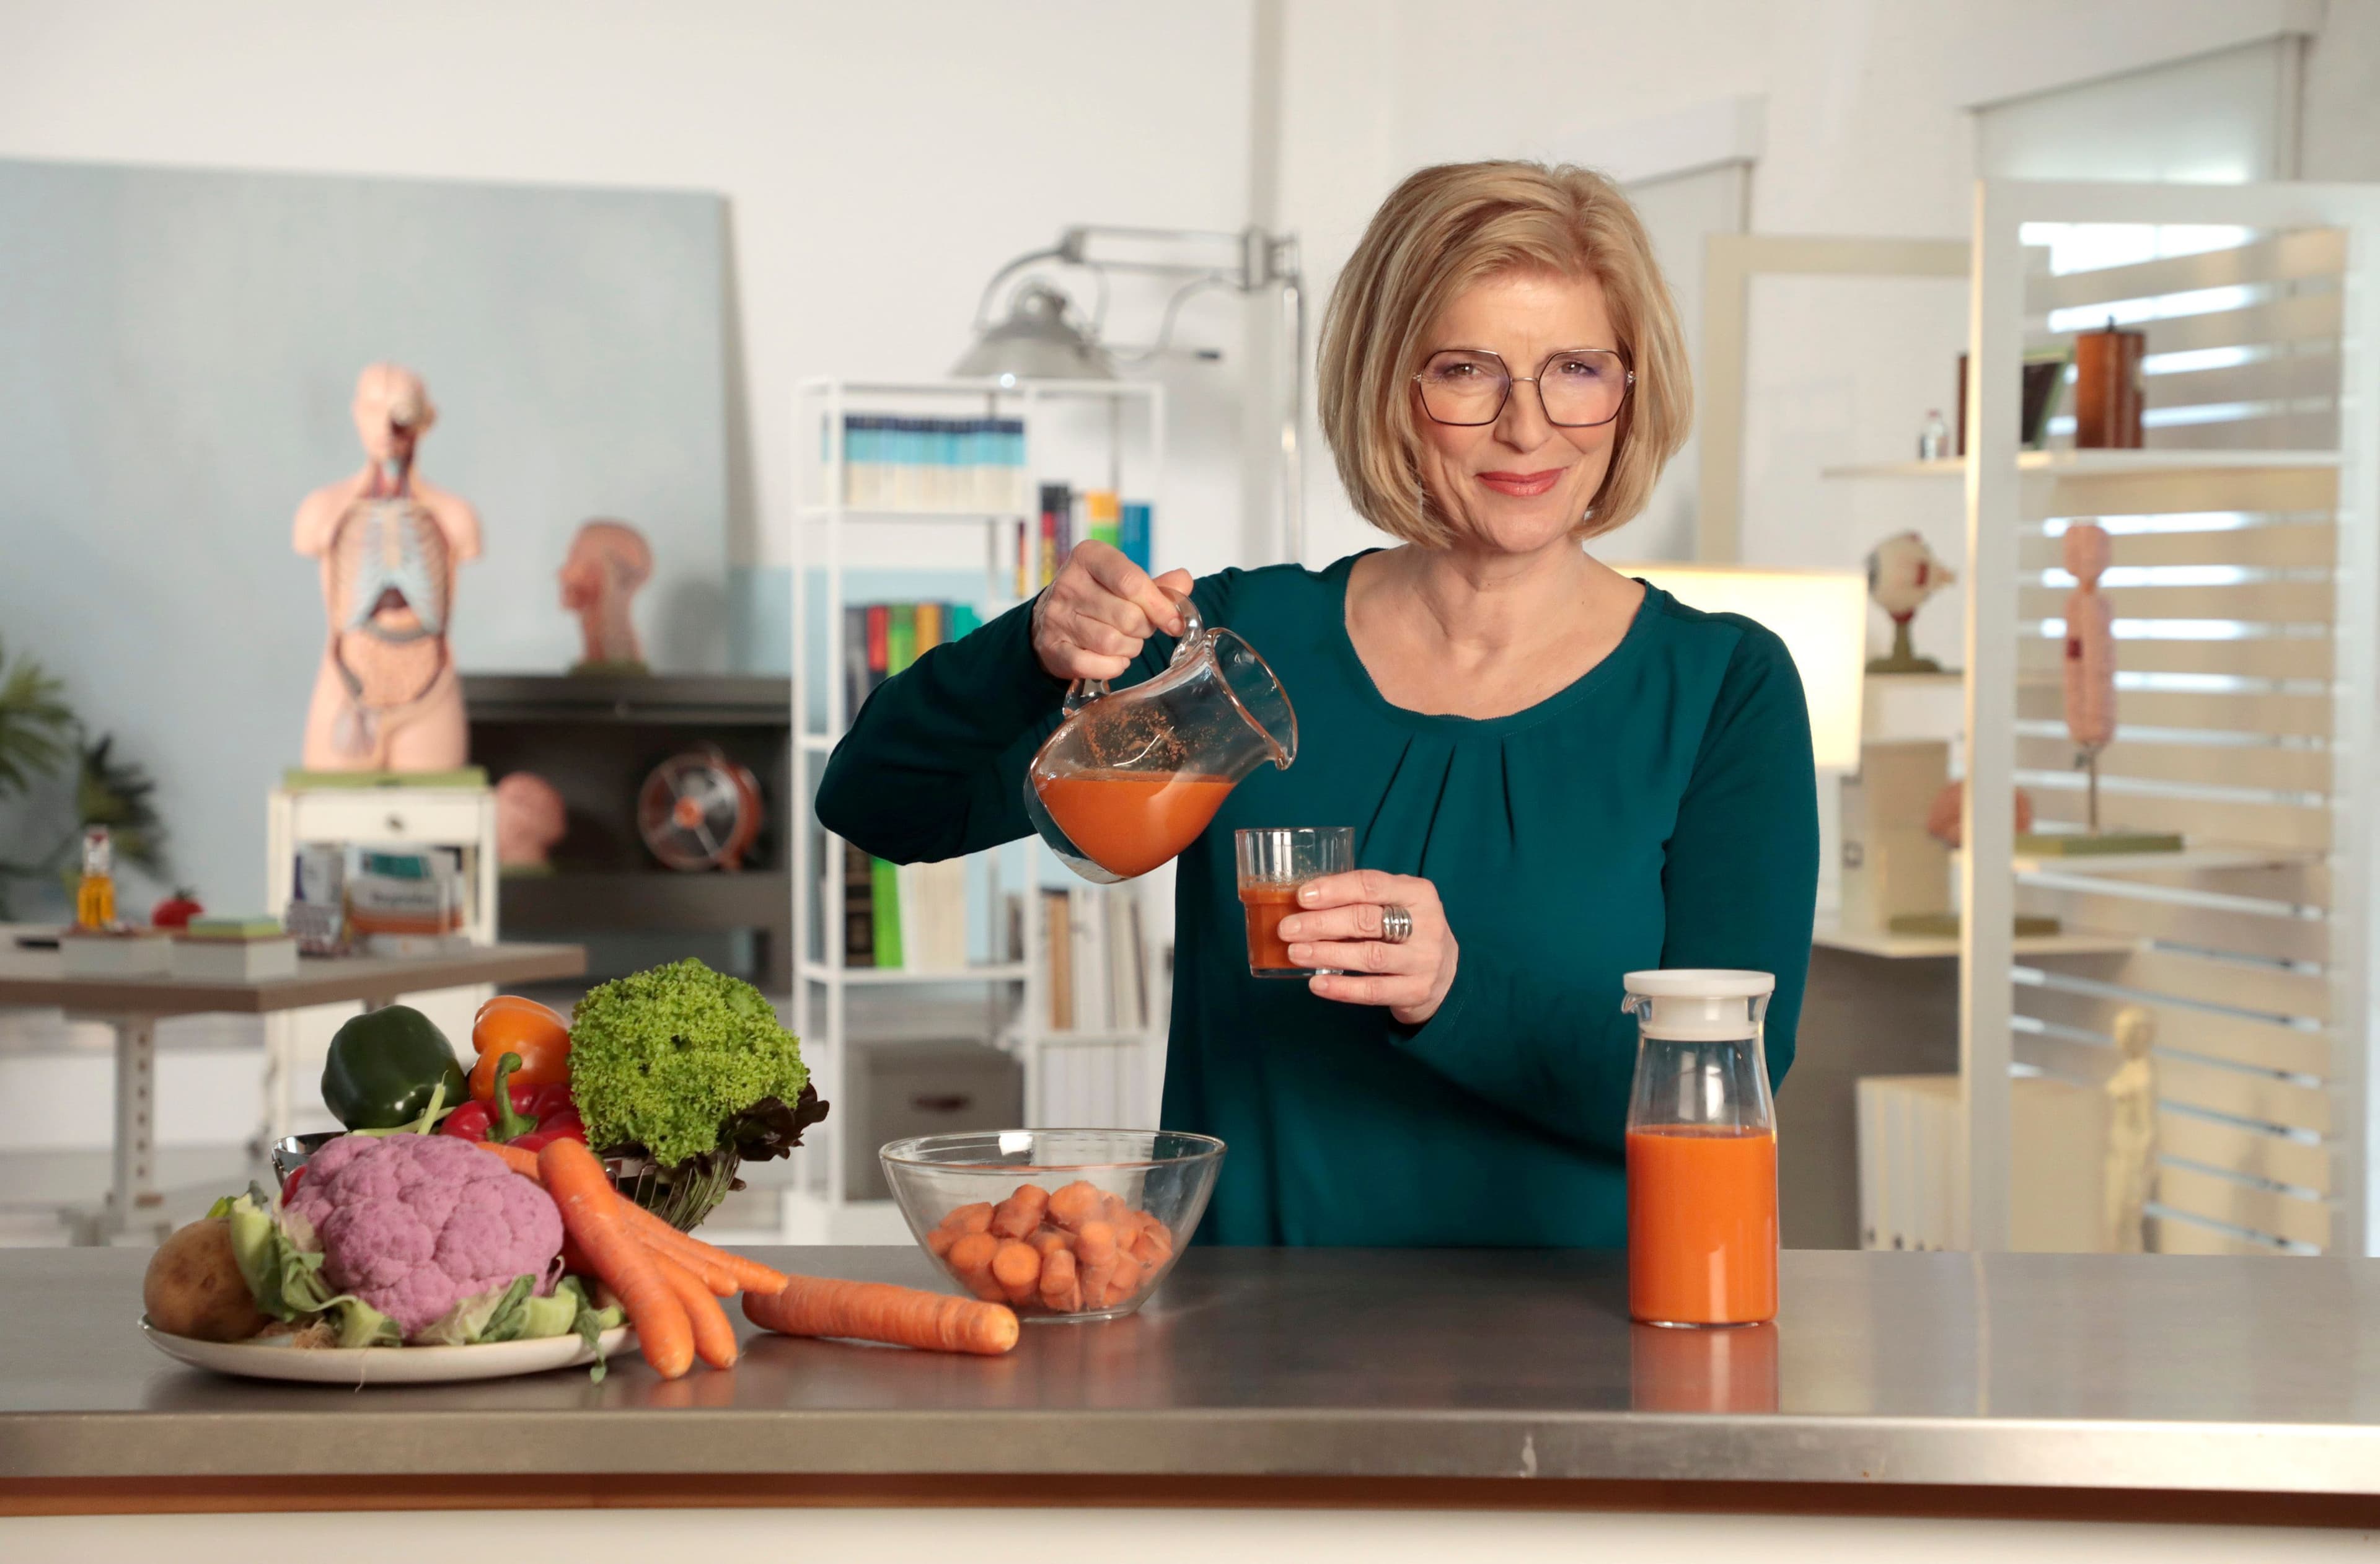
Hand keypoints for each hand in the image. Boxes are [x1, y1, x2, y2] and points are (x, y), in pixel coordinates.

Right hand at [1032, 541, 1192, 682]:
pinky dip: (1112, 667)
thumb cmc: (1097, 596)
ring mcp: (1057, 616)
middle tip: (1142, 630)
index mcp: (1089, 556)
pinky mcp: (1051, 647)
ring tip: (1128, 643)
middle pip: (1127, 616)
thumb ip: (1157, 585)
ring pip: (1111, 642)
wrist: (1050, 617)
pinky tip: (1114, 659)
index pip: (1132, 581)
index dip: (1160, 606)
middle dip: (1145, 629)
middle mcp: (1068, 583)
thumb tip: (1184, 582)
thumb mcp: (1124, 581)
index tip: (1174, 623)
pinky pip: (1091, 664)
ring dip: (1130, 648)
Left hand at [1278, 869, 1458, 1025]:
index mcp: (1418, 893)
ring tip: (1295, 953)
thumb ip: (1361, 900)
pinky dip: (1342, 987)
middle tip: (1288, 929)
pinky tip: (1317, 984)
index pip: (1372, 885)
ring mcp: (1425, 960)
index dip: (1334, 890)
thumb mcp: (1395, 905)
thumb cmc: (1407, 931)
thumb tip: (1302, 903)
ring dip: (1326, 954)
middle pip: (1367, 920)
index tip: (1302, 897)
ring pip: (1369, 956)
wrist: (1446, 976)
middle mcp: (1427, 924)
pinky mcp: (1417, 991)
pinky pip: (1373, 990)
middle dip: (1321, 924)